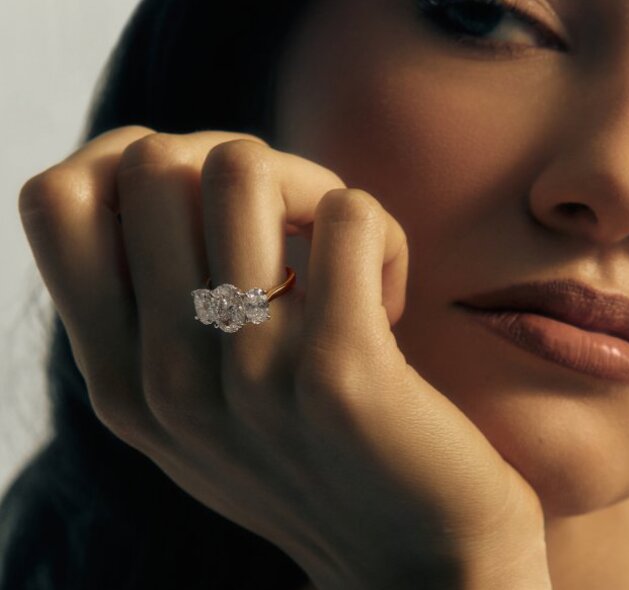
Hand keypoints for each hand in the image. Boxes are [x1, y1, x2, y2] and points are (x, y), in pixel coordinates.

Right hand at [19, 127, 551, 589]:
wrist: (414, 557)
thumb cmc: (316, 462)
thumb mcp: (201, 407)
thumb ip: (155, 313)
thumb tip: (153, 163)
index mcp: (119, 380)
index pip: (55, 199)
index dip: (130, 158)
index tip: (204, 201)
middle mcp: (164, 378)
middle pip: (155, 161)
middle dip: (239, 165)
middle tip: (293, 234)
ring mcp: (247, 375)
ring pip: (245, 167)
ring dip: (313, 191)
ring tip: (340, 266)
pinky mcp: (340, 370)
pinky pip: (349, 216)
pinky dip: (383, 238)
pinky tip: (389, 304)